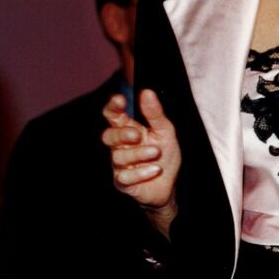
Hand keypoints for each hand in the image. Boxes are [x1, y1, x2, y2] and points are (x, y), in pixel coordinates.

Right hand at [101, 89, 180, 233]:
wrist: (170, 187)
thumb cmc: (164, 156)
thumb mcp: (165, 132)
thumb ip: (155, 114)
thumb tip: (146, 92)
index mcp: (128, 129)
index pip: (112, 115)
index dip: (112, 106)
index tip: (120, 99)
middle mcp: (120, 146)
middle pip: (108, 136)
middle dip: (121, 134)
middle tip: (137, 135)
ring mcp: (119, 165)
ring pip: (118, 157)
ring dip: (138, 154)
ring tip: (156, 153)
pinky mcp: (122, 182)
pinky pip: (124, 177)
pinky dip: (141, 173)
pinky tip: (155, 170)